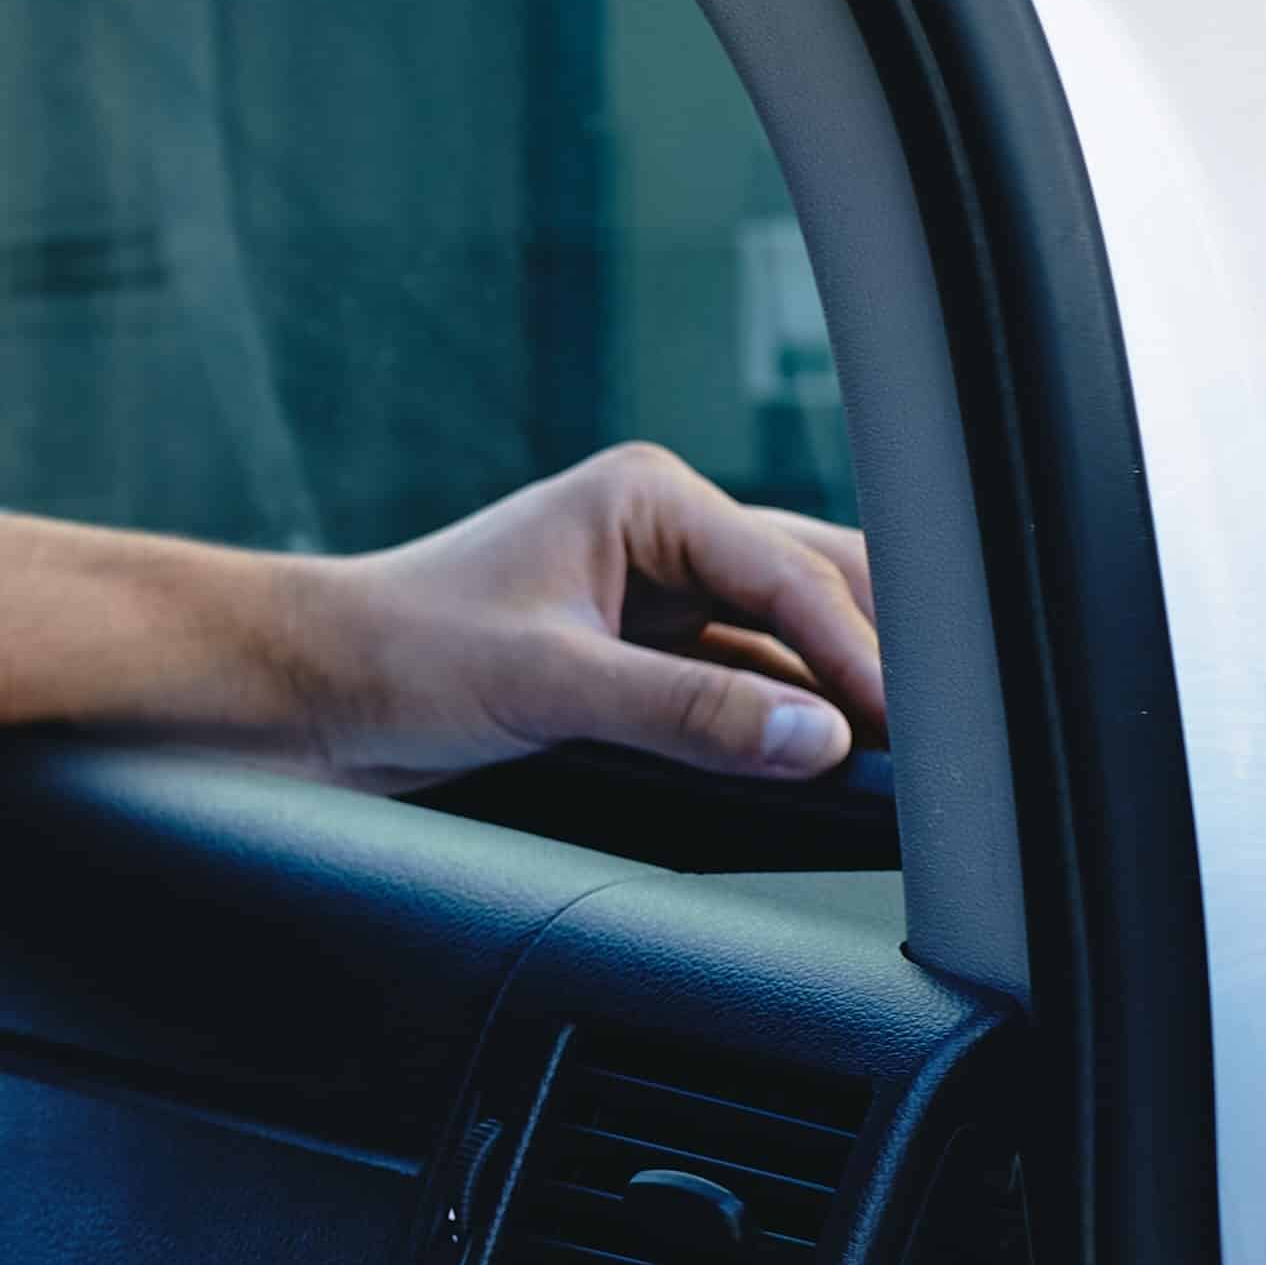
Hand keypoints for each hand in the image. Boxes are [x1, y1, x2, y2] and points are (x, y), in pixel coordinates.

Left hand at [289, 444, 882, 786]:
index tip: (916, 723)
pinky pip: (748, 686)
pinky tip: (837, 765)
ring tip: (917, 760)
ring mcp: (664, 595)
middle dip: (881, 658)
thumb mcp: (548, 686)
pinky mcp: (648, 655)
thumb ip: (687, 715)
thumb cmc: (400, 656)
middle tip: (955, 738)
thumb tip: (818, 741)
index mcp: (649, 498)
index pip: (791, 574)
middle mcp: (669, 532)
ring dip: (841, 695)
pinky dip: (790, 724)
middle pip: (817, 591)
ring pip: (792, 643)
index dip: (861, 652)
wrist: (310, 689)